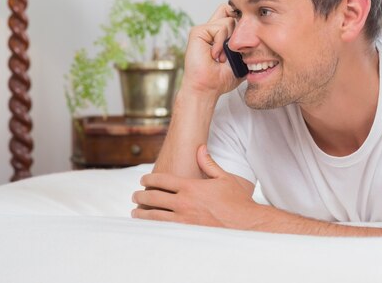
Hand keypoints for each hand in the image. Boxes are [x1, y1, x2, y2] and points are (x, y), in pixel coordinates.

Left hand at [132, 145, 257, 228]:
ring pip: (155, 216)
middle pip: (154, 197)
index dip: (149, 179)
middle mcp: (185, 203)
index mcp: (191, 187)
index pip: (162, 180)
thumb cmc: (236, 200)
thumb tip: (200, 148)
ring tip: (135, 212)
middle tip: (135, 195)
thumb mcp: (223, 178)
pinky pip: (164, 230)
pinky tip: (148, 228)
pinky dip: (153, 227)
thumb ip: (208, 163)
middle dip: (141, 195)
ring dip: (142, 214)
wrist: (246, 223)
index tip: (143, 180)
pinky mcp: (187, 233)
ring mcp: (184, 220)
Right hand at [181, 4, 243, 96]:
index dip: (241, 19)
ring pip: (228, 21)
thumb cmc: (222, 79)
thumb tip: (261, 36)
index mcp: (220, 35)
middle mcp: (211, 30)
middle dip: (238, 31)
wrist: (207, 89)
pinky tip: (215, 55)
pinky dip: (220, 43)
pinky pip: (219, 27)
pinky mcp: (198, 32)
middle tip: (231, 53)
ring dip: (229, 42)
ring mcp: (204, 30)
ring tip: (222, 58)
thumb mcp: (241, 61)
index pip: (232, 14)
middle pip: (230, 11)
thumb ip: (247, 47)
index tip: (246, 36)